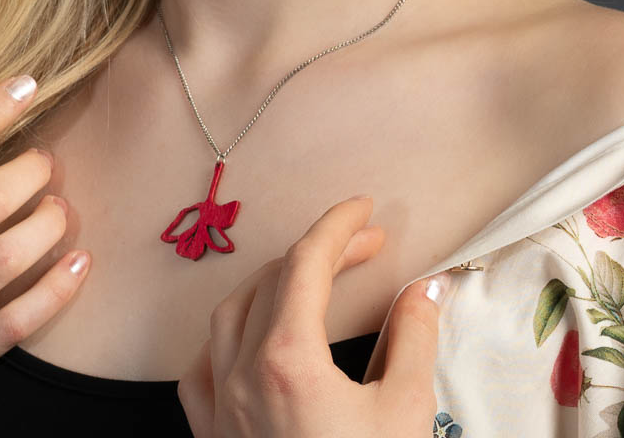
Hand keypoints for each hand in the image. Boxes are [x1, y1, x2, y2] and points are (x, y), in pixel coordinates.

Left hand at [177, 194, 448, 436]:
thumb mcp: (404, 414)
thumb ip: (412, 341)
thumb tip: (424, 292)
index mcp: (285, 357)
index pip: (306, 262)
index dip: (338, 225)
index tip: (365, 209)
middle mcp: (239, 372)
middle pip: (272, 280)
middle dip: (319, 252)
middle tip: (365, 247)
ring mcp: (218, 405)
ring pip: (228, 314)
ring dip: (270, 284)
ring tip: (311, 278)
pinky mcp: (210, 436)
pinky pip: (199, 368)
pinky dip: (224, 338)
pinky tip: (244, 339)